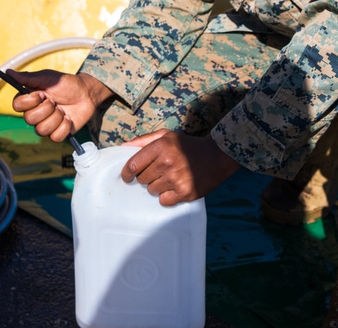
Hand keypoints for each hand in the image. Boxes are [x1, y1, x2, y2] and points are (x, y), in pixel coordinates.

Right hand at [8, 70, 111, 142]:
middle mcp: (35, 113)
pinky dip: (64, 127)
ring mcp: (46, 124)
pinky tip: (68, 118)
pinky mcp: (57, 133)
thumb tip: (8, 72)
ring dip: (56, 118)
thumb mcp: (47, 77)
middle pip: (29, 119)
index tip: (42, 94)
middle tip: (55, 101)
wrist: (86, 93)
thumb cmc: (66, 83)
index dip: (29, 102)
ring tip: (63, 110)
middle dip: (46, 109)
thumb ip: (28, 77)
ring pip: (41, 130)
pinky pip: (55, 137)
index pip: (17, 106)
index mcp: (29, 99)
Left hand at [121, 130, 240, 206]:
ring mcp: (176, 179)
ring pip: (152, 190)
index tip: (127, 176)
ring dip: (157, 186)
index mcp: (160, 147)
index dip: (127, 173)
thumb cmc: (187, 146)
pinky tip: (174, 187)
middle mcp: (167, 163)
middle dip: (146, 177)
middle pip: (142, 179)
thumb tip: (122, 147)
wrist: (215, 156)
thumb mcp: (166, 136)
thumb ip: (143, 140)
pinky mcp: (185, 193)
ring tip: (168, 178)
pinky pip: (164, 201)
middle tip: (157, 172)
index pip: (133, 165)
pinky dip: (167, 197)